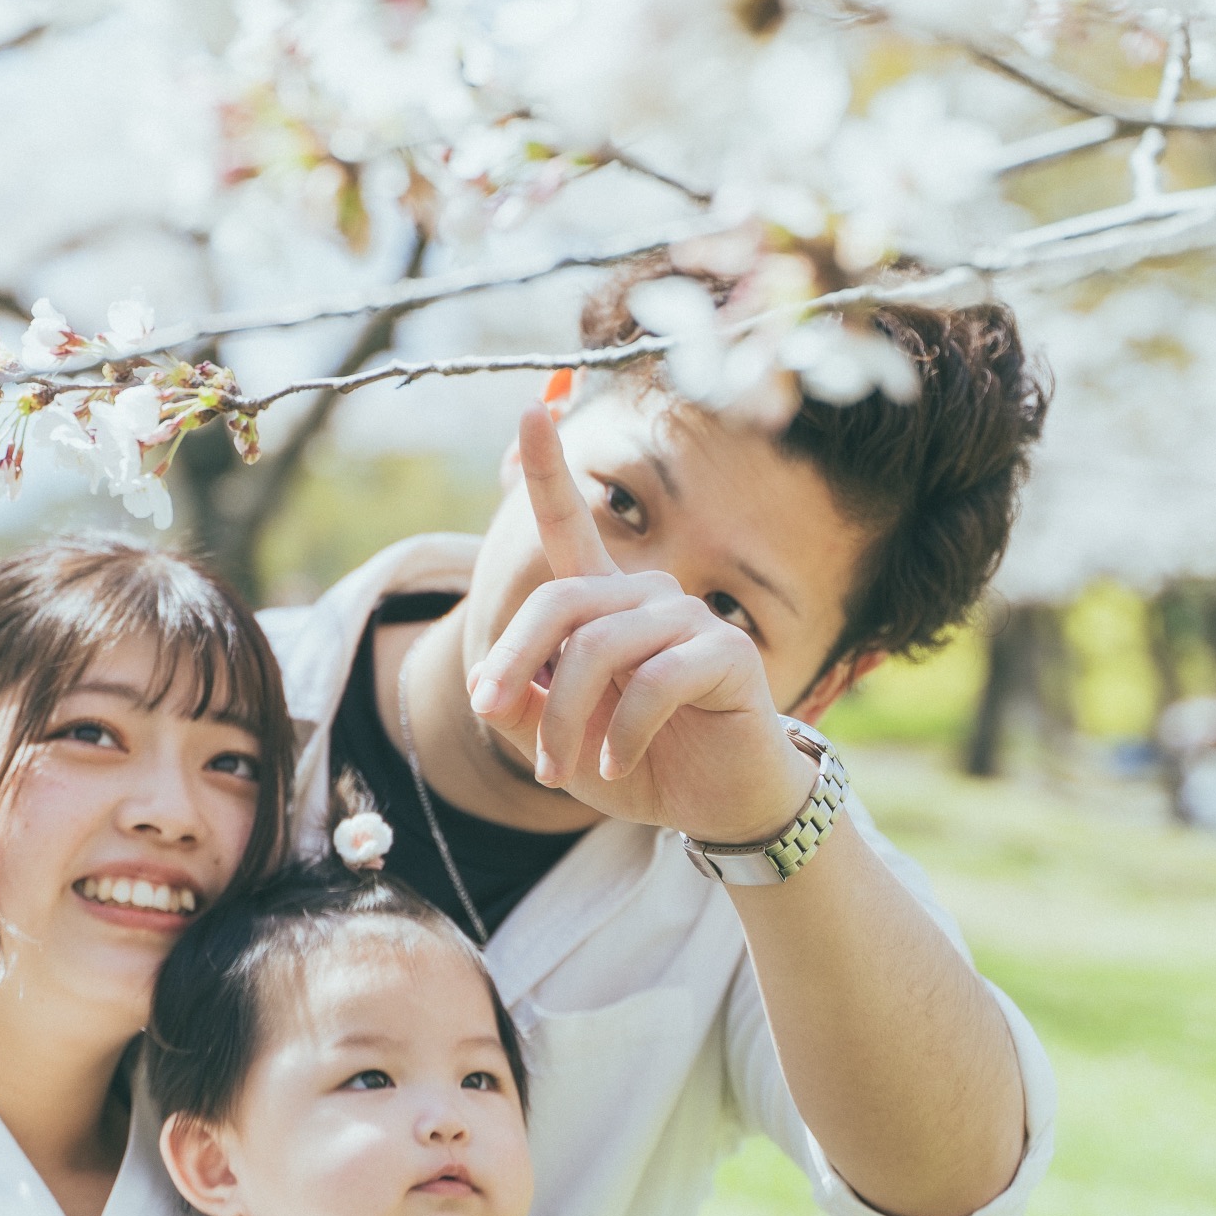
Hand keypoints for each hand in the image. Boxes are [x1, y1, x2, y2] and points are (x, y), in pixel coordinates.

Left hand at [466, 406, 816, 843]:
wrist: (722, 804)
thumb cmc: (642, 763)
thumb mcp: (562, 744)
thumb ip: (522, 712)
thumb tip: (488, 691)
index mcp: (605, 603)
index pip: (571, 525)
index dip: (547, 469)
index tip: (530, 410)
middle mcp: (647, 595)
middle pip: (560, 602)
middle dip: (513, 662)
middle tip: (490, 714)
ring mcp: (690, 619)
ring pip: (597, 649)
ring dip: (562, 718)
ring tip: (558, 771)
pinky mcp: (727, 655)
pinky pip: (654, 683)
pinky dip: (620, 733)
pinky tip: (614, 764)